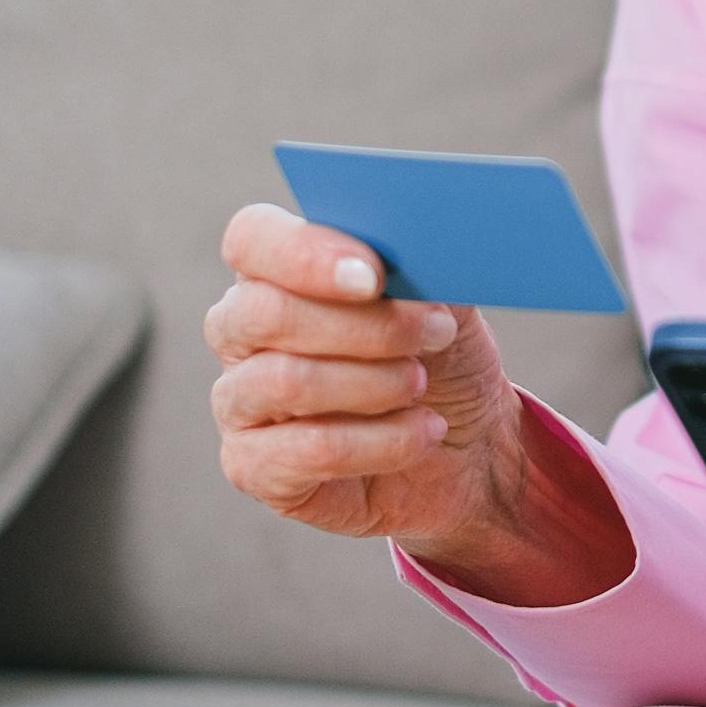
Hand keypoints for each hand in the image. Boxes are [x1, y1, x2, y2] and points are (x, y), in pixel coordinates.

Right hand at [206, 204, 633, 602]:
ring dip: (376, 383)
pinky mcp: (255, 467)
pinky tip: (425, 432)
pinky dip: (382, 441)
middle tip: (437, 332)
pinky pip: (309, 451)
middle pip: (264, 312)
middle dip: (365, 325)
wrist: (466, 450)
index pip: (254, 239)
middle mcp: (242, 332)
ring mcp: (240, 401)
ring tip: (425, 385)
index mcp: (276, 271)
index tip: (374, 275)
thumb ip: (422, 266)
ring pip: (286, 381)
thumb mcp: (446, 303)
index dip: (306, 254)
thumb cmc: (442, 362)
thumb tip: (421, 242)